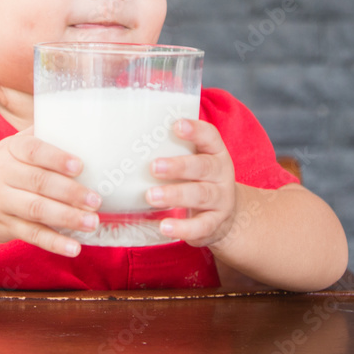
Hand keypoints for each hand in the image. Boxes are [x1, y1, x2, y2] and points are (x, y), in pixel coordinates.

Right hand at [0, 128, 101, 256]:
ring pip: (36, 210)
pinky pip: (31, 235)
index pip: (32, 150)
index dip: (56, 158)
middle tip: (96, 200)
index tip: (79, 165)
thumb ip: (40, 136)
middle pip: (38, 182)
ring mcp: (2, 203)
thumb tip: (78, 121)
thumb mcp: (10, 147)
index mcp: (9, 150)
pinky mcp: (5, 227)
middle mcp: (2, 175)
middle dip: (69, 192)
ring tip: (92, 222)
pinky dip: (53, 243)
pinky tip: (73, 248)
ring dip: (67, 218)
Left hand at [145, 119, 236, 247]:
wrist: (224, 213)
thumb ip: (172, 150)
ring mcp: (221, 199)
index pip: (210, 136)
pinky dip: (183, 227)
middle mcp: (221, 174)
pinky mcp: (215, 223)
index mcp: (215, 153)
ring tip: (151, 196)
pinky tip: (165, 226)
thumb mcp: (194, 162)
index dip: (195, 130)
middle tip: (153, 167)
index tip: (176, 125)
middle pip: (203, 167)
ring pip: (200, 195)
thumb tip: (130, 139)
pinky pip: (201, 226)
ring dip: (175, 195)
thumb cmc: (198, 180)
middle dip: (178, 166)